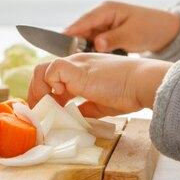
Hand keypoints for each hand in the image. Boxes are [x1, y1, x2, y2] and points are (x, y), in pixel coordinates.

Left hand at [27, 53, 171, 117]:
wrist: (142, 81)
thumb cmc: (130, 91)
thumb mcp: (103, 103)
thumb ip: (87, 107)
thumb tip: (75, 116)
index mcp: (82, 70)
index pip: (53, 77)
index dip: (46, 94)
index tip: (50, 111)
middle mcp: (75, 63)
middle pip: (42, 71)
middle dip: (37, 93)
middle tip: (41, 112)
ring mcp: (75, 63)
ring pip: (41, 69)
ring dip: (39, 91)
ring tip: (47, 108)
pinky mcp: (76, 68)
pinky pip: (51, 70)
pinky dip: (50, 85)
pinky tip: (59, 99)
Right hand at [64, 1, 179, 52]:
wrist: (166, 30)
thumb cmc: (151, 27)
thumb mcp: (133, 34)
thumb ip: (113, 39)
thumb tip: (96, 44)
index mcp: (107, 10)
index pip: (84, 20)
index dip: (71, 31)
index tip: (58, 40)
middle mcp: (102, 15)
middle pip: (82, 29)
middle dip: (73, 43)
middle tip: (64, 58)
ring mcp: (104, 25)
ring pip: (86, 37)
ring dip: (81, 48)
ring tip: (72, 62)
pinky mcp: (106, 34)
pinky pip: (93, 42)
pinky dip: (89, 50)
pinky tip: (85, 61)